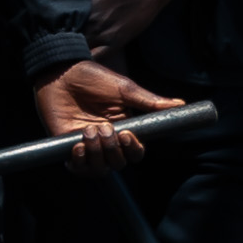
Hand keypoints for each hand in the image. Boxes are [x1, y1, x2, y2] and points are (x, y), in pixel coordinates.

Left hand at [37, 62, 180, 168]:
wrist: (61, 73)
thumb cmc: (94, 78)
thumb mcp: (124, 89)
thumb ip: (151, 101)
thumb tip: (181, 105)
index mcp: (125, 128)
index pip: (135, 153)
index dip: (133, 150)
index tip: (127, 134)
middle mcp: (107, 141)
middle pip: (118, 164)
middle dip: (113, 150)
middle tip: (104, 127)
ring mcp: (87, 145)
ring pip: (99, 169)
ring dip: (96, 154)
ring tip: (89, 131)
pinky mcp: (65, 146)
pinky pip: (77, 167)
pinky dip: (79, 161)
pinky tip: (77, 144)